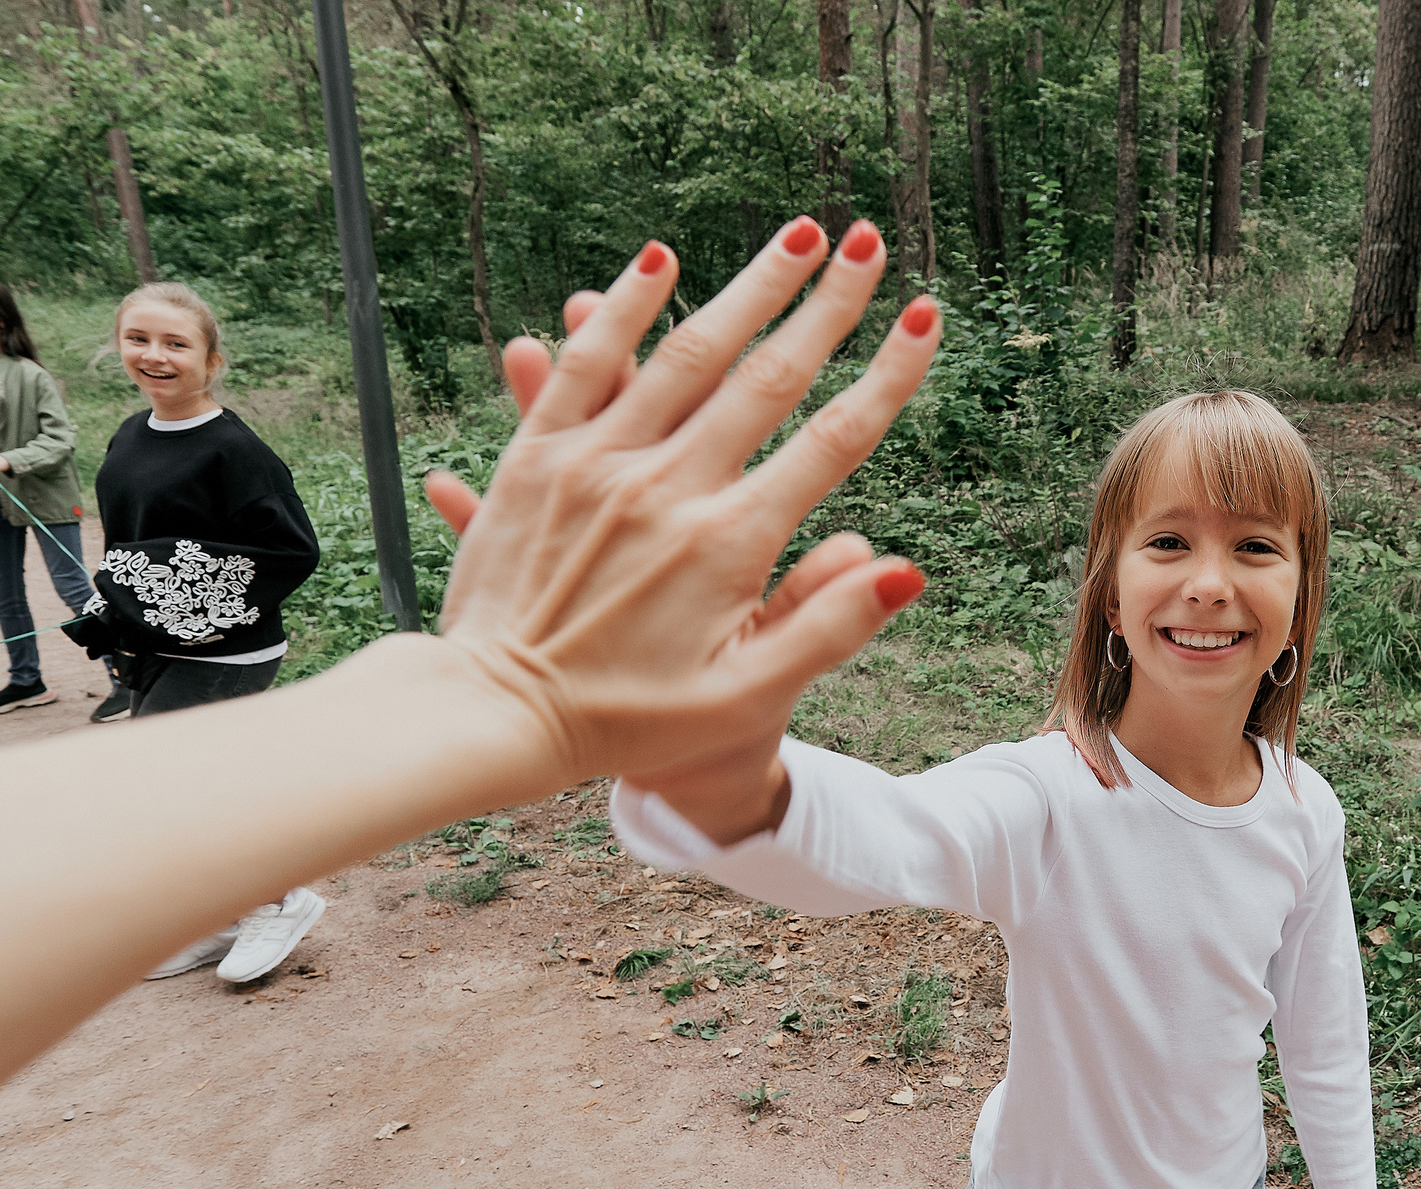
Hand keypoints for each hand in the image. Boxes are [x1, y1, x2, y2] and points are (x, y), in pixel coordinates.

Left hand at [419, 217, 939, 801]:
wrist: (496, 715)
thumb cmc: (630, 719)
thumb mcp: (746, 695)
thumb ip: (826, 628)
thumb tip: (904, 568)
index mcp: (729, 544)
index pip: (832, 441)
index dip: (887, 375)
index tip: (924, 318)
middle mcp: (669, 490)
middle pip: (767, 376)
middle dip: (828, 304)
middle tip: (868, 244)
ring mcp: (598, 466)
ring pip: (685, 354)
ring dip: (748, 288)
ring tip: (795, 236)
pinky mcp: (537, 459)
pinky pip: (587, 365)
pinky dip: (625, 310)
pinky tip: (656, 262)